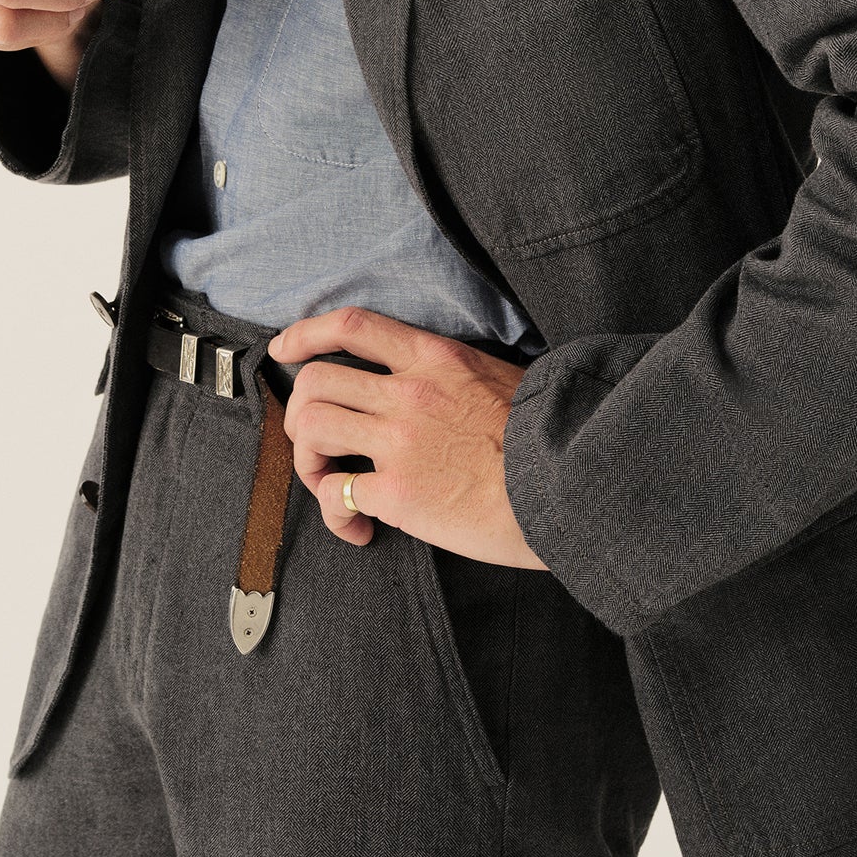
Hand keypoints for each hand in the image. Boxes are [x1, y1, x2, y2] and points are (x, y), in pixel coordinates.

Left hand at [271, 306, 545, 568]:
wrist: (570, 486)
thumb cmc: (546, 439)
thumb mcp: (500, 378)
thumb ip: (453, 376)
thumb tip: (434, 388)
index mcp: (435, 358)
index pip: (354, 326)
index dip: (307, 333)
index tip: (285, 349)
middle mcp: (409, 392)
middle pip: (316, 382)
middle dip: (301, 415)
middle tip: (318, 444)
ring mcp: (400, 442)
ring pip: (311, 432)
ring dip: (308, 462)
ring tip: (332, 484)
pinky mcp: (398, 494)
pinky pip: (335, 496)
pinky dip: (335, 515)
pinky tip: (358, 530)